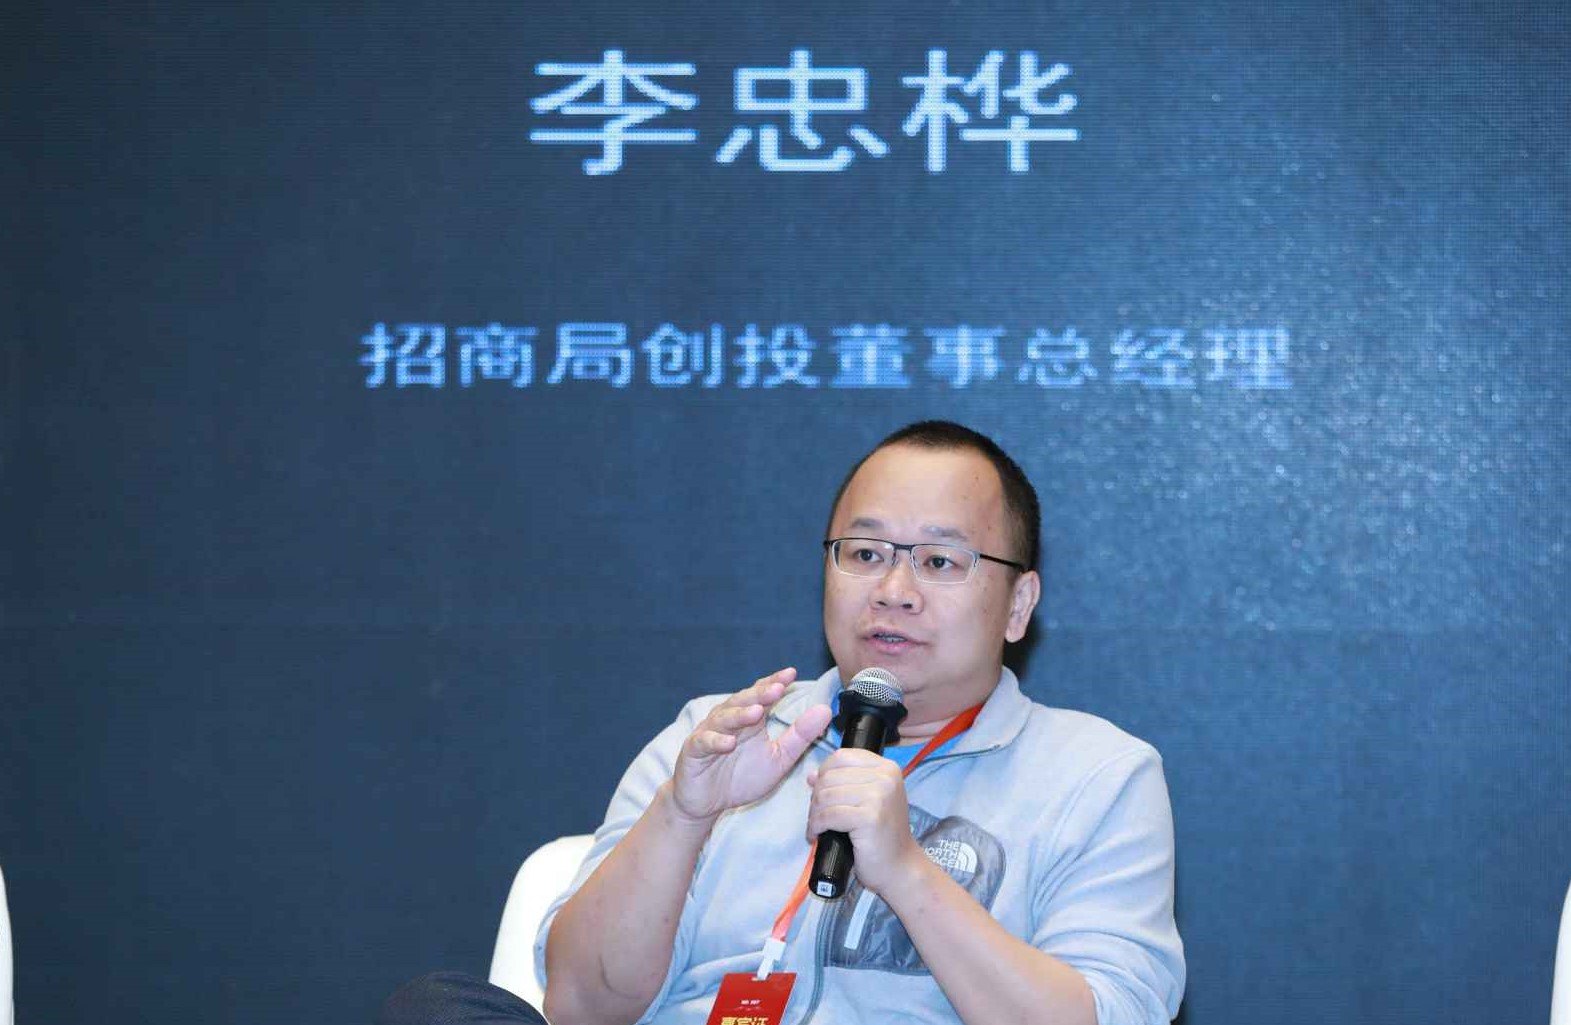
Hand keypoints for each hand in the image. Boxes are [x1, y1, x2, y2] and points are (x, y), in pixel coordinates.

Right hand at [669, 668, 832, 824]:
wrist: (707, 803)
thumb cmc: (742, 777)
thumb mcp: (778, 758)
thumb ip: (800, 735)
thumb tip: (825, 710)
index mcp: (750, 719)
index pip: (762, 694)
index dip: (774, 683)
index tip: (791, 674)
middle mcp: (728, 719)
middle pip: (743, 701)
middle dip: (759, 694)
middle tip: (777, 688)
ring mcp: (709, 733)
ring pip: (724, 718)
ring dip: (740, 715)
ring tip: (756, 712)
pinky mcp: (694, 751)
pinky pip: (704, 742)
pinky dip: (716, 741)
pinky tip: (728, 743)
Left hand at [805, 749, 923, 894]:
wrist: (900, 867)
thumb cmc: (881, 834)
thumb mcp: (866, 800)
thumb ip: (843, 783)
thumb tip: (812, 775)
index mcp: (887, 767)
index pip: (841, 756)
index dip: (824, 773)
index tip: (821, 794)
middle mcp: (886, 777)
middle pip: (830, 776)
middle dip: (816, 798)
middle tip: (817, 816)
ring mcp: (879, 796)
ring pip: (826, 795)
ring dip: (814, 814)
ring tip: (817, 827)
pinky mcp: (870, 817)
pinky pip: (829, 815)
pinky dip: (816, 826)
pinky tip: (817, 835)